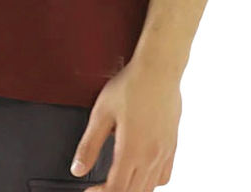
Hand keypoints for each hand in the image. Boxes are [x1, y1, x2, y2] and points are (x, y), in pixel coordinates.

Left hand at [70, 59, 181, 190]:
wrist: (158, 70)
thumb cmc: (131, 86)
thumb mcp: (101, 113)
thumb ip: (89, 144)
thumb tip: (78, 168)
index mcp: (131, 151)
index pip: (116, 190)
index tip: (90, 190)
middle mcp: (151, 156)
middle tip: (100, 187)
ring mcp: (164, 152)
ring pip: (150, 188)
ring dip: (132, 190)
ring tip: (118, 182)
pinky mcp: (172, 145)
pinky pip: (164, 175)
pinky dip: (151, 182)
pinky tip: (142, 172)